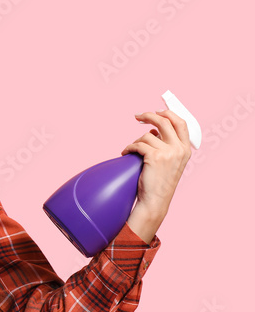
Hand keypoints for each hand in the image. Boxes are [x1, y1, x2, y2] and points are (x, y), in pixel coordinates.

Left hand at [119, 109, 192, 232]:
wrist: (155, 201)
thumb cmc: (159, 183)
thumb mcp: (171, 162)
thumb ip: (167, 145)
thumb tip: (153, 129)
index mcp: (186, 149)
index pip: (181, 123)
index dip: (169, 113)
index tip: (157, 111)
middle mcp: (179, 149)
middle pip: (164, 121)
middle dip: (149, 115)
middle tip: (137, 116)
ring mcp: (168, 153)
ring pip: (147, 135)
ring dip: (136, 141)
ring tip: (133, 150)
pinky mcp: (155, 157)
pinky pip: (138, 144)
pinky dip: (129, 148)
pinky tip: (126, 153)